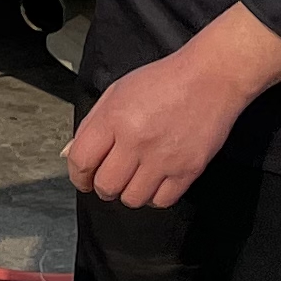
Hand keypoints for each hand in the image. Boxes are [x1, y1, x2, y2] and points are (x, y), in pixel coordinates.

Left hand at [64, 8, 280, 207]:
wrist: (210, 79)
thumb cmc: (162, 82)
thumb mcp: (116, 92)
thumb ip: (91, 125)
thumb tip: (71, 154)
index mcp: (113, 119)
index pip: (80, 161)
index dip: (77, 176)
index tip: (82, 179)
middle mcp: (136, 141)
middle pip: (106, 186)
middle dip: (101, 187)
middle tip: (108, 180)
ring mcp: (163, 158)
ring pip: (132, 199)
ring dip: (128, 193)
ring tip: (134, 179)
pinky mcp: (188, 170)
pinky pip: (162, 201)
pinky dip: (154, 197)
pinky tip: (155, 182)